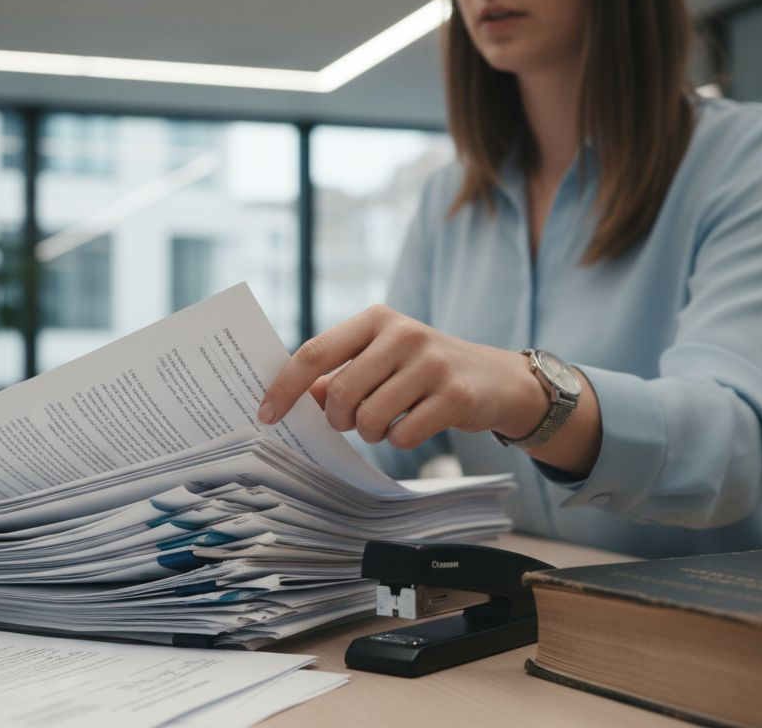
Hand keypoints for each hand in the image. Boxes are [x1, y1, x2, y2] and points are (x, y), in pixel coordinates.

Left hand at [257, 305, 545, 447]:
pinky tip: (414, 426)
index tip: (266, 414)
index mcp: (375, 319)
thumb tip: (294, 397)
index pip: (314, 352)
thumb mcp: (380, 358)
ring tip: (385, 424)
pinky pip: (403, 435)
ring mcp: (431, 363)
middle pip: (341, 393)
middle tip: (350, 422)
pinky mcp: (454, 395)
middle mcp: (402, 334)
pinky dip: (399, 441)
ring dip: (370, 433)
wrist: (495, 379)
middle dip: (338, 419)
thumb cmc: (422, 371)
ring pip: (370, 418)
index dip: (285, 387)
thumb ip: (338, 373)